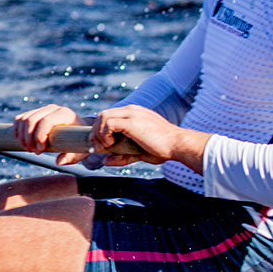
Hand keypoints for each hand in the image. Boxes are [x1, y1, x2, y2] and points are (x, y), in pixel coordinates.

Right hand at [13, 104, 88, 165]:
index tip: (40, 151)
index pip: (46, 121)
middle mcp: (53, 109)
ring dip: (22, 136)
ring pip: (24, 119)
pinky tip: (21, 142)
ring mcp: (43, 109)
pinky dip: (17, 130)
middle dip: (29, 138)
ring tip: (29, 149)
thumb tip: (58, 161)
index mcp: (64, 114)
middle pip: (32, 119)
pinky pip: (20, 118)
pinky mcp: (35, 112)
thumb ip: (71, 156)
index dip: (39, 136)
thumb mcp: (79, 149)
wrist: (78, 130)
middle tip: (33, 152)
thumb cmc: (79, 140)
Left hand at [91, 105, 210, 172]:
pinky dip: (105, 134)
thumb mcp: (139, 153)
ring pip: (103, 116)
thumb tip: (105, 161)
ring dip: (99, 133)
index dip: (100, 130)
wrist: (177, 145)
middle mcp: (131, 110)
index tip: (98, 145)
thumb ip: (122, 156)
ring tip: (105, 147)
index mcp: (133, 113)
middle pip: (102, 114)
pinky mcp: (131, 121)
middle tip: (96, 147)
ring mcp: (131, 114)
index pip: (109, 115)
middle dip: (95, 131)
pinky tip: (111, 144)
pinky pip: (109, 123)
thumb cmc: (163, 149)